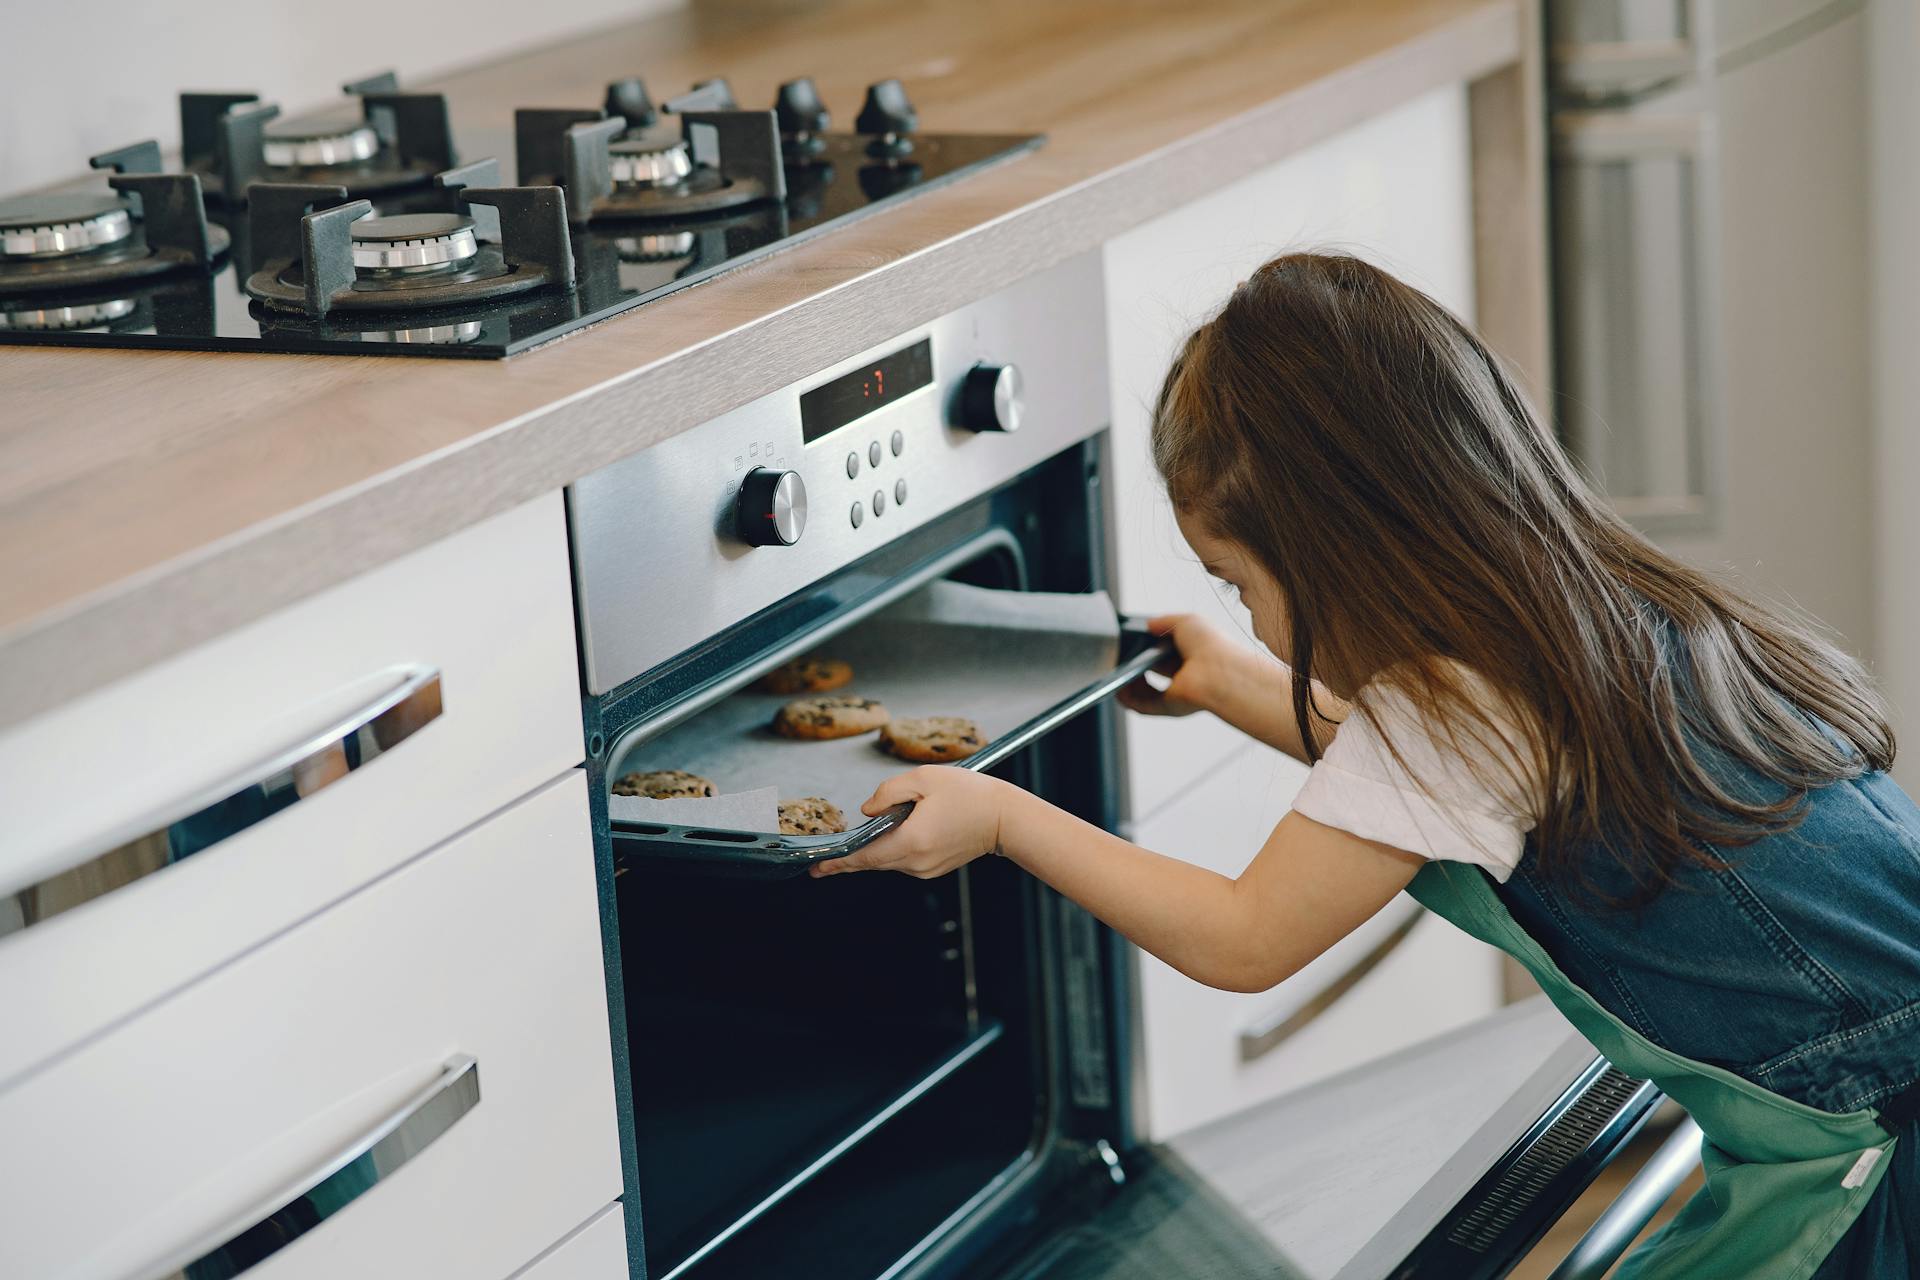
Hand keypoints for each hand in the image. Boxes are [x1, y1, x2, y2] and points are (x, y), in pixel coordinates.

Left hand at [809, 766, 1008, 878]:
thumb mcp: (924, 778)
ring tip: (869, 835)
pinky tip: (897, 834)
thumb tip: (867, 810)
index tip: (816, 868)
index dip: (838, 863)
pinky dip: (894, 849)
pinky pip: (904, 860)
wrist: (1005, 817)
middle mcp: (916, 862)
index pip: (864, 856)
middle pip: (873, 862)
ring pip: (888, 861)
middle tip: (823, 863)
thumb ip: (889, 792)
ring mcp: (926, 869)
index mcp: (911, 840)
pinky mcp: (934, 868)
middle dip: (849, 860)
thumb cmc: (969, 793)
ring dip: (876, 849)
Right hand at [1116, 613, 1252, 719]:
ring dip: (1127, 682)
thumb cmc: (1210, 644)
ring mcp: (1175, 693)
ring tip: (1115, 670)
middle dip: (1132, 664)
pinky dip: (1127, 698)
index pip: (1162, 653)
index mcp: (1189, 654)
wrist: (1218, 671)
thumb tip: (1148, 624)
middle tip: (1120, 655)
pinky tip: (1118, 686)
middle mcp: (1182, 675)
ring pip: (1143, 691)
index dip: (1145, 647)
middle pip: (1150, 672)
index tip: (1131, 642)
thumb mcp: (1186, 621)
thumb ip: (1164, 621)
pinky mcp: (1168, 707)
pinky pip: (1141, 706)